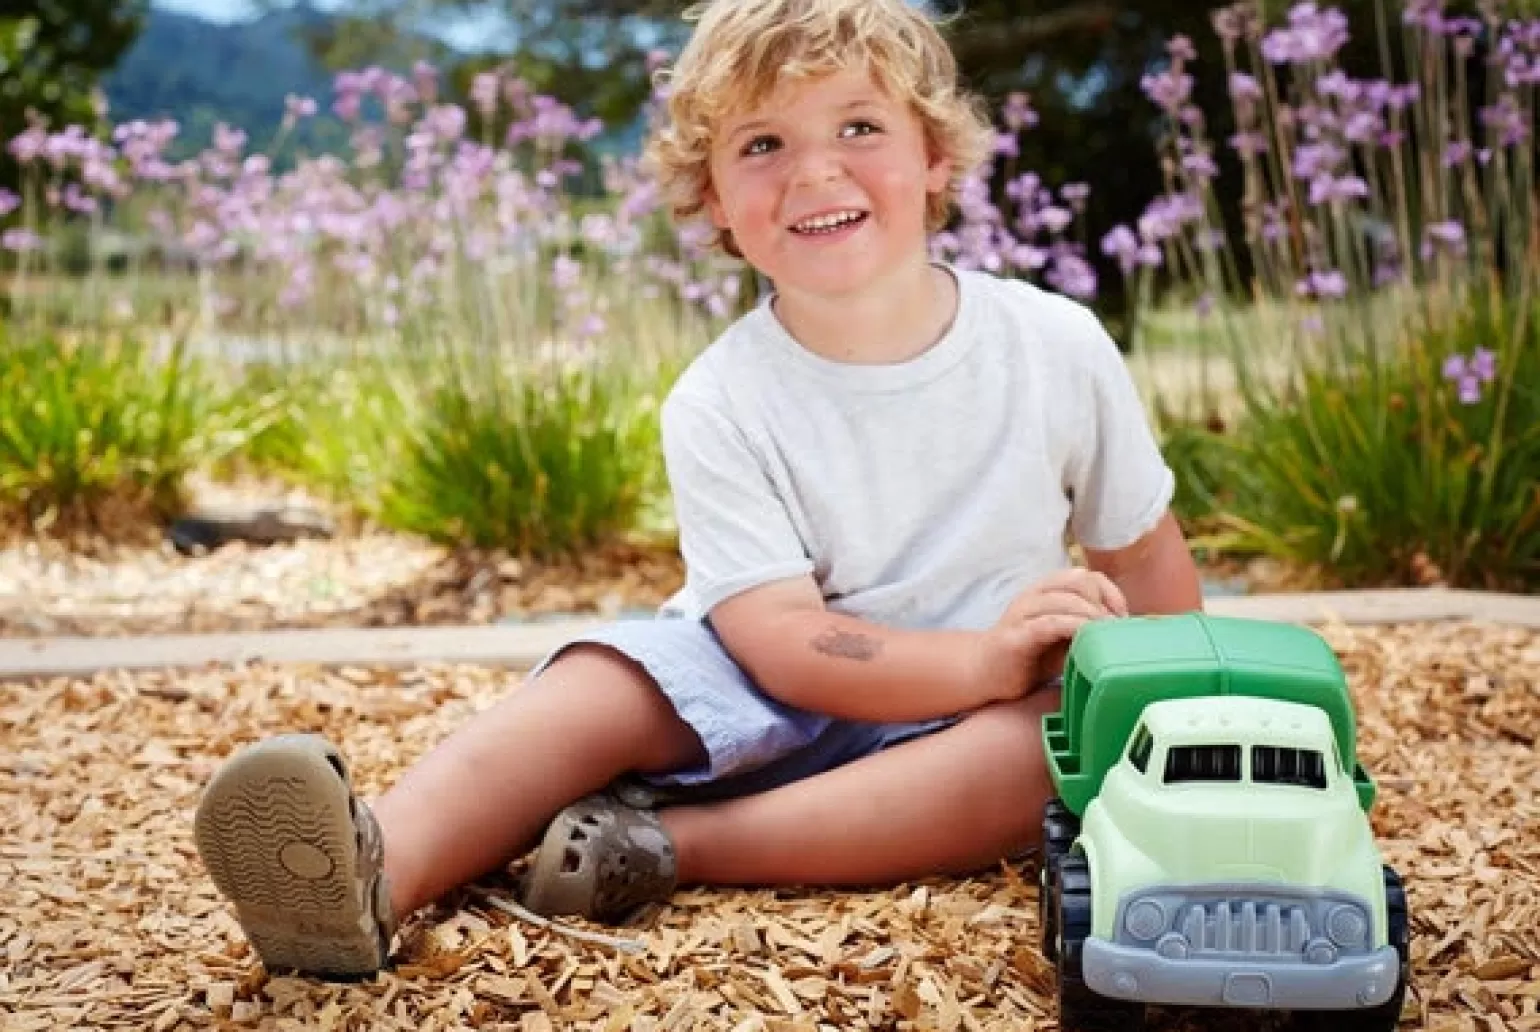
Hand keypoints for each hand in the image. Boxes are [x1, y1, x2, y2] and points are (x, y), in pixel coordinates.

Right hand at [975, 569, 1127, 701]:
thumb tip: (1124, 630)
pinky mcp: (1016, 636)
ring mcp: (1022, 613)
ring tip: (1107, 636)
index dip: (1109, 592)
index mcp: (1046, 590)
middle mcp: (1034, 595)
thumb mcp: (1064, 638)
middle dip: (1103, 602)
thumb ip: (1086, 628)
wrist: (985, 673)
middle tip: (1115, 630)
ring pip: (1065, 599)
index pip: (1085, 575)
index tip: (1123, 617)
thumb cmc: (1029, 656)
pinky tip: (1086, 639)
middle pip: (1078, 580)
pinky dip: (1073, 627)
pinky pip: (1049, 623)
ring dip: (1092, 616)